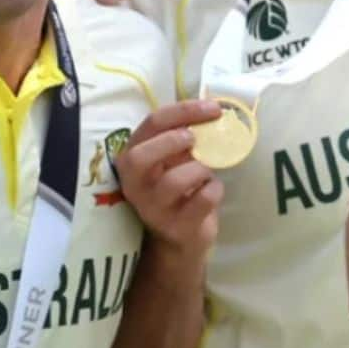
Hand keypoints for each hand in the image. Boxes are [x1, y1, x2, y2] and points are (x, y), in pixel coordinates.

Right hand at [117, 99, 224, 254]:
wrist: (180, 238)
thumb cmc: (179, 190)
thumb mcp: (174, 160)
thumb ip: (184, 137)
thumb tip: (214, 108)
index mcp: (133, 159)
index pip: (150, 125)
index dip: (183, 111)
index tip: (213, 108)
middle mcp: (135, 184)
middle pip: (138, 158)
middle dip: (171, 142)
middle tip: (195, 139)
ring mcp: (153, 209)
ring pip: (173, 182)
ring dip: (199, 169)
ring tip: (206, 172)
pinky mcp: (177, 227)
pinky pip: (201, 201)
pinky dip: (215, 189)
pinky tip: (213, 190)